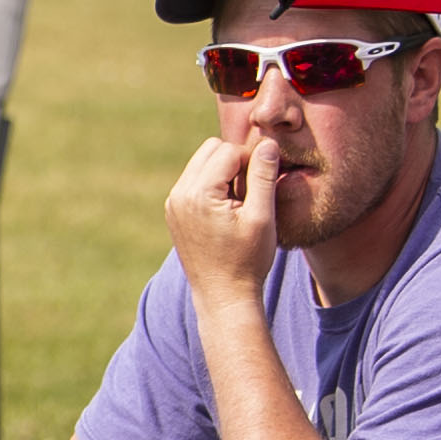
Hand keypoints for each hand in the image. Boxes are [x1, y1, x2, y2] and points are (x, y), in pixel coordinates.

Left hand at [166, 132, 286, 304]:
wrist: (223, 296)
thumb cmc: (248, 260)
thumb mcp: (262, 217)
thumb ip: (263, 176)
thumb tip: (267, 143)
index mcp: (198, 193)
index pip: (228, 150)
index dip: (252, 162)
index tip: (262, 188)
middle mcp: (179, 194)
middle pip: (211, 149)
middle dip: (234, 162)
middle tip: (250, 194)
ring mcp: (173, 203)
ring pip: (202, 163)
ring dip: (224, 173)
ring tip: (239, 204)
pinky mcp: (174, 212)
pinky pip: (195, 181)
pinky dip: (213, 186)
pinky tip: (226, 212)